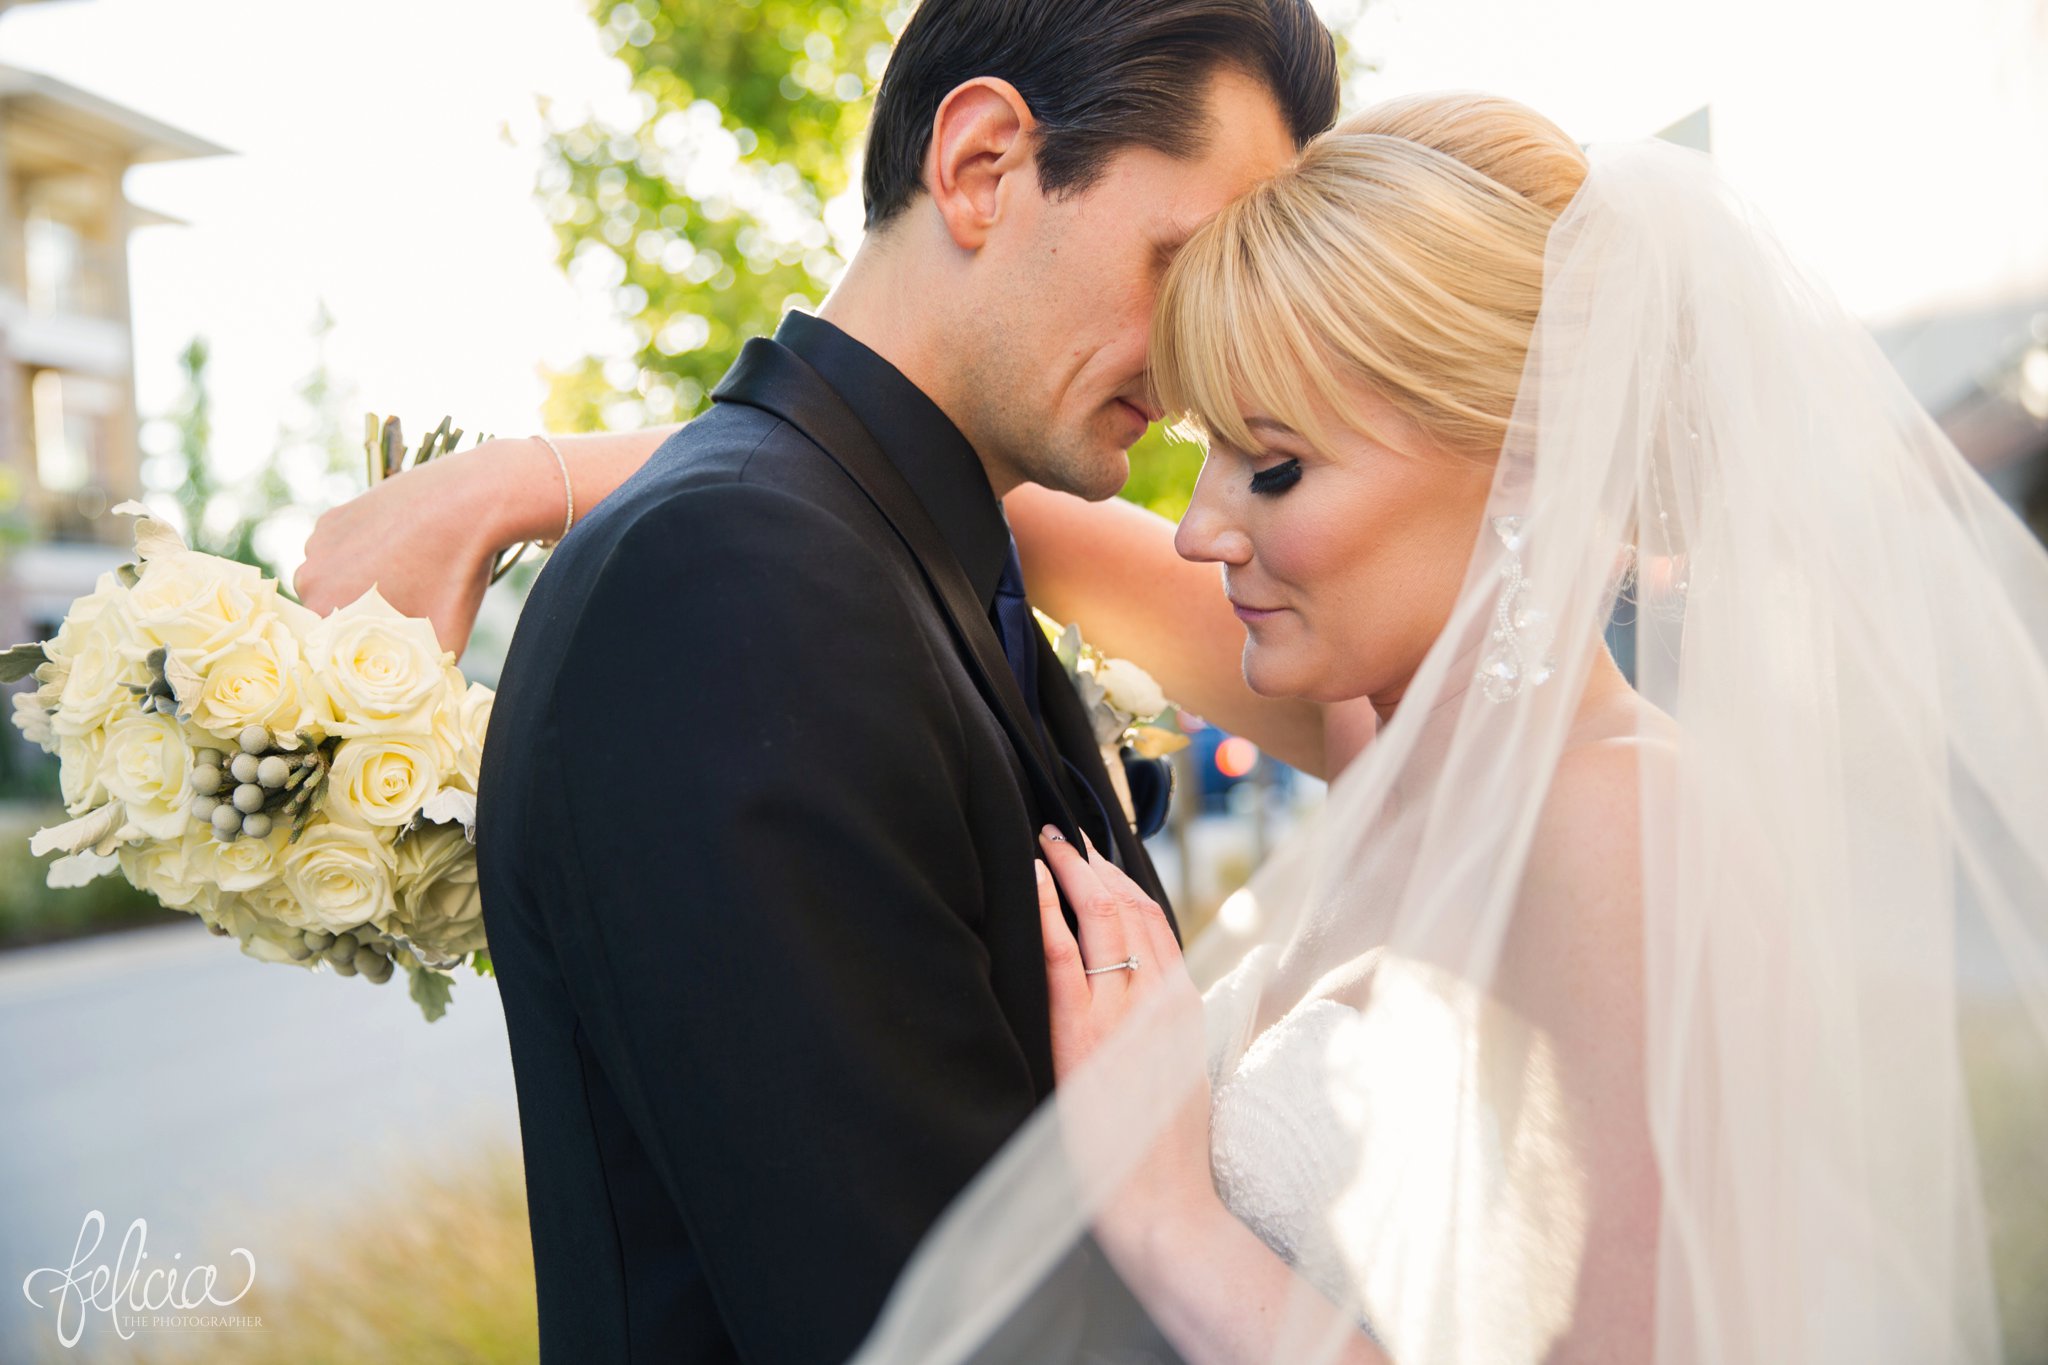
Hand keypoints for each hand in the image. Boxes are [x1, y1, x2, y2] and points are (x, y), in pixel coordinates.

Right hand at [292, 440, 513, 655]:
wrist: (467, 502)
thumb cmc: (456, 576)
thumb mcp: (445, 643)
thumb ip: (420, 675)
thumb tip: (418, 699)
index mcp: (325, 614)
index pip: (330, 650)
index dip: (360, 651)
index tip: (389, 644)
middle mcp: (309, 578)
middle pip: (329, 615)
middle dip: (360, 619)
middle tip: (404, 609)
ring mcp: (318, 543)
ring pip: (334, 580)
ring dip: (360, 584)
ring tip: (407, 576)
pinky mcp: (333, 517)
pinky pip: (341, 549)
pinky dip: (364, 552)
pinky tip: (402, 548)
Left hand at [1035, 826, 1220, 1275]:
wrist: (1165, 1206)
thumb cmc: (1164, 1155)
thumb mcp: (1179, 1076)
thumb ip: (1161, 1032)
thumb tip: (1138, 1006)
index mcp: (1184, 1007)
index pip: (1156, 921)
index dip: (1125, 880)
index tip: (1099, 856)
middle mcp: (1159, 999)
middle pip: (1130, 905)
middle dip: (1094, 862)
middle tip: (1063, 835)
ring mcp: (1123, 1013)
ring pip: (1102, 916)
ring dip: (1070, 870)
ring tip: (1045, 843)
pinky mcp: (1084, 1035)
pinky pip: (1064, 955)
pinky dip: (1048, 909)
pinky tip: (1032, 882)